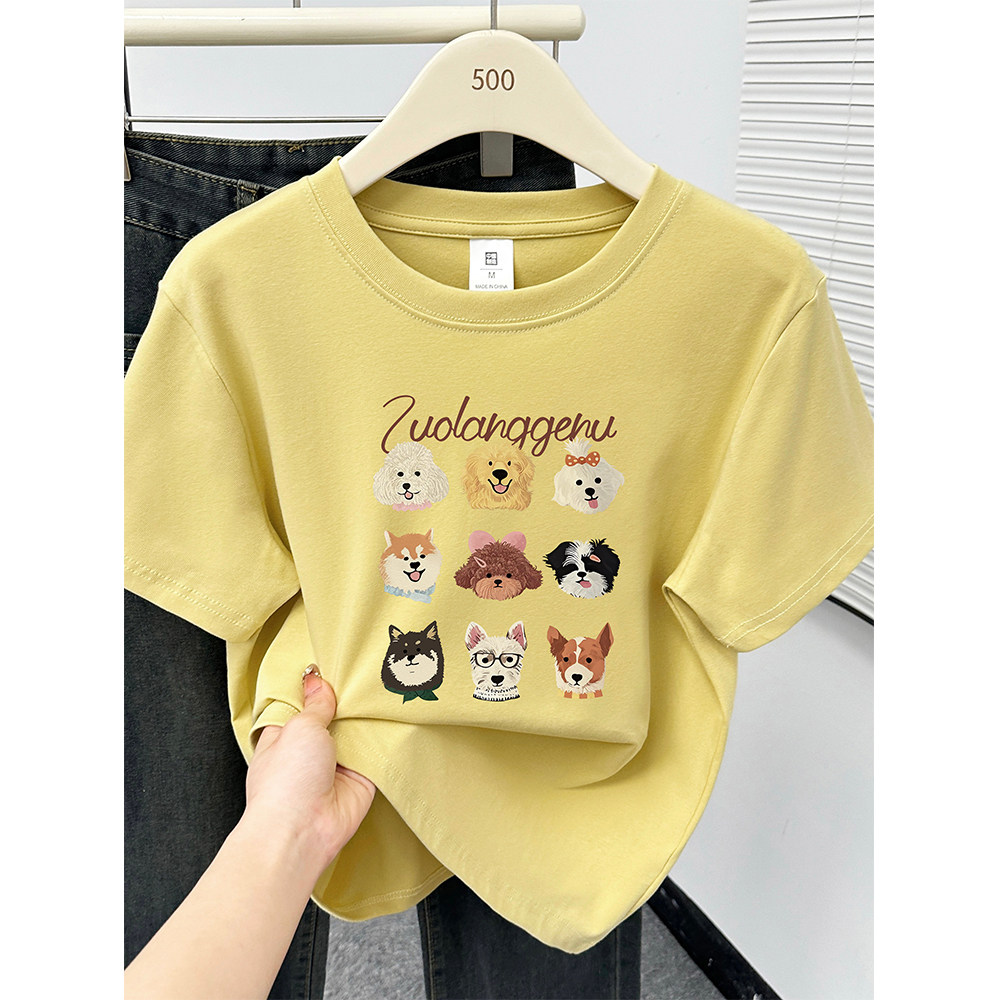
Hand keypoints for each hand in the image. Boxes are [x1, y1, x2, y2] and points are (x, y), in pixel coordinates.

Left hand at [245, 666, 376, 868]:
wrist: (303, 830)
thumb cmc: (286, 780)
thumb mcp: (299, 727)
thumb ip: (316, 704)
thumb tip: (316, 679)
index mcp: (284, 735)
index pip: (302, 704)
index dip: (316, 686)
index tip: (334, 663)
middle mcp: (310, 750)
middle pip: (333, 716)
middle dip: (347, 699)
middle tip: (367, 669)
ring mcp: (336, 764)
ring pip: (356, 732)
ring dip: (367, 717)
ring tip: (385, 684)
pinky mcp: (361, 777)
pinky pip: (376, 751)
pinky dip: (385, 736)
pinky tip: (396, 712)